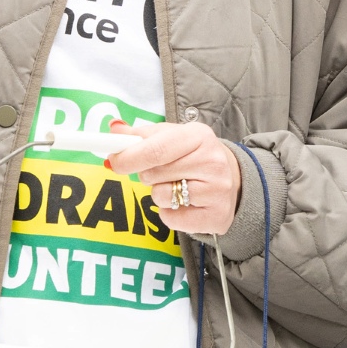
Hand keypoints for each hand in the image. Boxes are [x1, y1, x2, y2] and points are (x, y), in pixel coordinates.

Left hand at [102, 121, 240, 235]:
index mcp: (198, 136)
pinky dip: (170, 213)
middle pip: (154, 173)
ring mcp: (217, 190)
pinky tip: (185, 203)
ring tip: (177, 186)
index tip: (113, 161)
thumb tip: (114, 128)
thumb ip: (141, 135)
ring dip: (159, 194)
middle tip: (158, 172)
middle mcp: (212, 161)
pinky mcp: (216, 216)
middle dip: (146, 175)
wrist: (233, 179)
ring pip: (161, 197)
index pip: (156, 149)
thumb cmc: (194, 155)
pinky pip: (171, 219)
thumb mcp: (172, 137)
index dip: (128, 157)